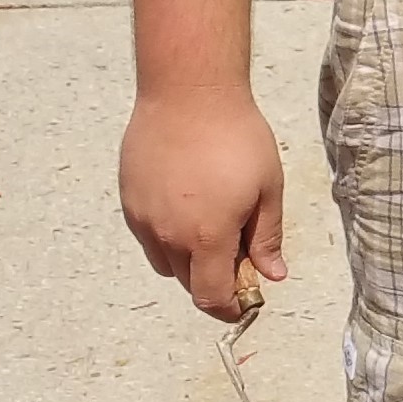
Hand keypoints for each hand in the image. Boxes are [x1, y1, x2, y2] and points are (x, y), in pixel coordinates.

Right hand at [120, 85, 285, 316]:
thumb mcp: (267, 188)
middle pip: (187, 283)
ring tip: (210, 225)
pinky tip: (186, 206)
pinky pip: (148, 236)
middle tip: (237, 252)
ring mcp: (144, 218)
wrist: (188, 93)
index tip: (244, 301)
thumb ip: (267, 237)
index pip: (210, 297)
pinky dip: (167, 237)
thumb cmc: (236, 136)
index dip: (228, 308)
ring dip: (187, 260)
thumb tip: (273, 275)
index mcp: (206, 237)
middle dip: (213, 280)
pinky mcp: (129, 200)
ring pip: (164, 262)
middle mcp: (168, 235)